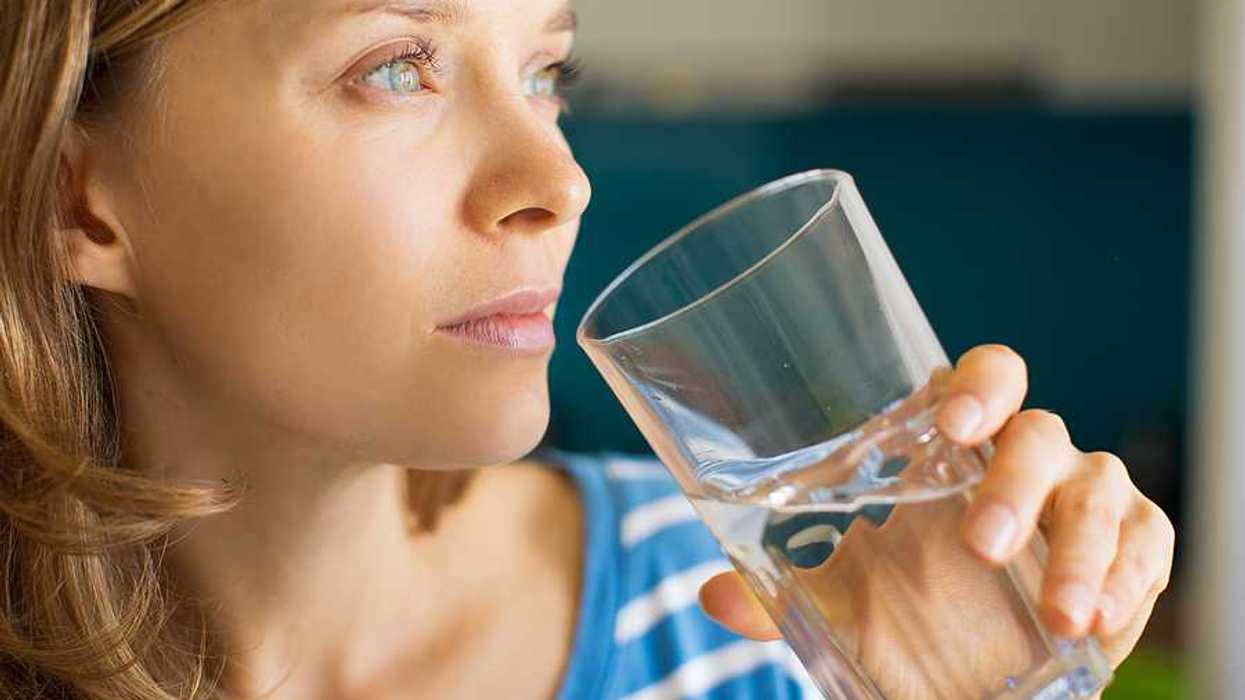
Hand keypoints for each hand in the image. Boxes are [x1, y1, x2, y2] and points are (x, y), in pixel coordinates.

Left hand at [697, 345, 1174, 690]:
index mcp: (960, 447)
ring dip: (1081, 546)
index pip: (985, 377)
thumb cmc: (911, 608)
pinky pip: (1149, 541)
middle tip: (980, 541)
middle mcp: (1026, 458)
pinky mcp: (1132, 548)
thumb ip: (780, 592)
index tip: (951, 421)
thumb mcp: (844, 601)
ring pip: (1100, 485)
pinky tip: (1095, 618)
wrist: (971, 671)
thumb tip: (714, 595)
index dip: (978, 384)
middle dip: (1016, 480)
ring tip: (1056, 611)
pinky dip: (1129, 576)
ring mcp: (1083, 499)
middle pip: (1039, 431)